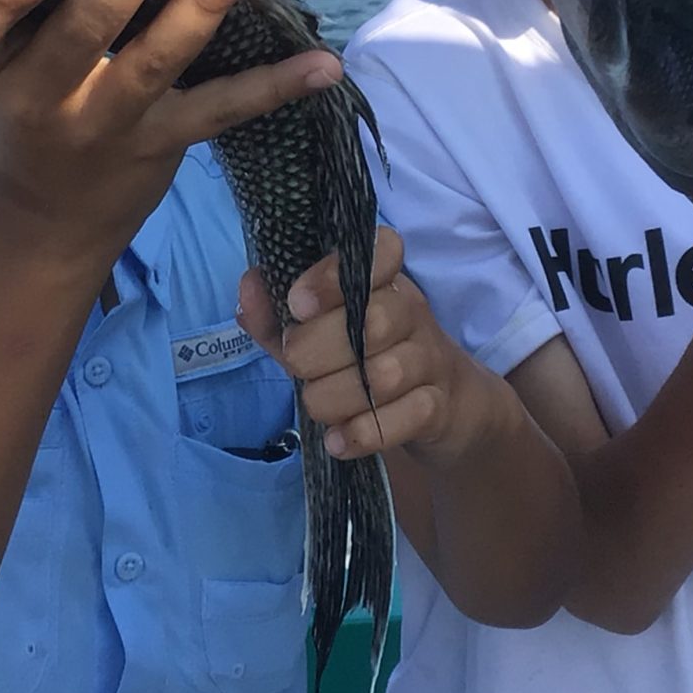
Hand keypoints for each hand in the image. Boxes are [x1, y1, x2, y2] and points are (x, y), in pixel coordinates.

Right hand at [0, 0, 339, 265]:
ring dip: (203, 5)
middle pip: (81, 35)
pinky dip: (275, 86)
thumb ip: (34, 0)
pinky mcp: (159, 146)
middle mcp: (43, 97)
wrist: (44, 220)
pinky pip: (219, 111)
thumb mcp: (5, 60)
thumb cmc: (27, 104)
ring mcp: (105, 125)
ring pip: (154, 63)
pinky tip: (325, 65)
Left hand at [244, 228, 463, 462]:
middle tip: (296, 366)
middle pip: (373, 321)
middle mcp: (411, 313)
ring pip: (385, 375)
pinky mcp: (438, 406)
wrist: (443, 408)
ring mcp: (429, 360)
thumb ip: (277, 315)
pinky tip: (337, 441)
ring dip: (335, 397)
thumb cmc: (366, 361)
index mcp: (383, 283)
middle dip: (317, 349)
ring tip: (317, 406)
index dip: (335, 274)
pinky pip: (406, 417)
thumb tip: (249, 287)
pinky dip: (363, 433)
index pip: (380, 251)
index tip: (298, 303)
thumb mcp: (317, 335)